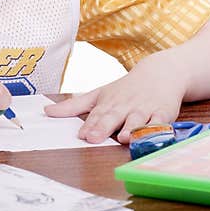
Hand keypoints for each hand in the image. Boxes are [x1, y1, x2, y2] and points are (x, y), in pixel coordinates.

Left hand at [44, 55, 187, 143]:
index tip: (82, 135)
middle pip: (113, 117)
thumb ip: (73, 106)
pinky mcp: (163, 113)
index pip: (96, 115)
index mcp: (108, 103)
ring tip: (123, 138)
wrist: (160, 72)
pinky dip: (156, 129)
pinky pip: (160, 122)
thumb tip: (47, 112)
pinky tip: (151, 135)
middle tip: (94, 138)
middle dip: (103, 127)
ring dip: (130, 128)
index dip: (89, 125)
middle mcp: (125, 106)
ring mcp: (144, 110)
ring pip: (137, 120)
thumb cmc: (125, 89)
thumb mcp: (98, 94)